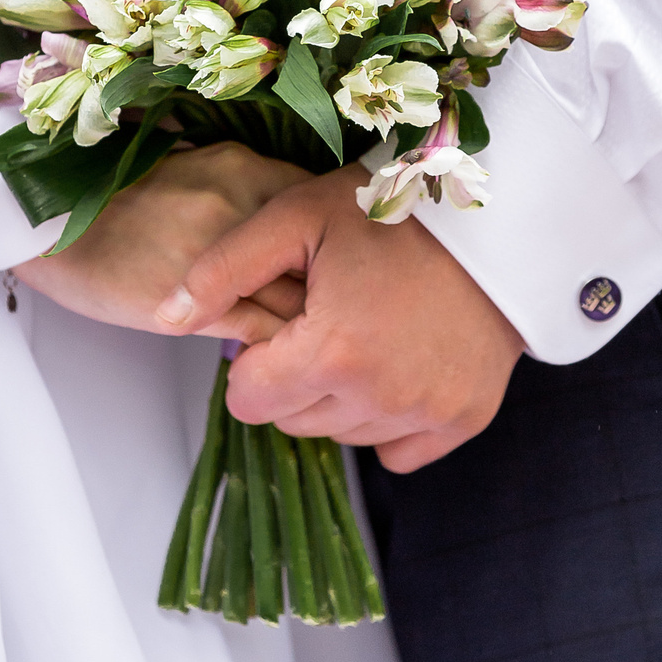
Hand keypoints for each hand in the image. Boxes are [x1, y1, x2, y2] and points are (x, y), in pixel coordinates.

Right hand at [15, 140, 311, 340]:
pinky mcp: (194, 306)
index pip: (322, 209)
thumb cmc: (109, 199)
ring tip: (321, 342)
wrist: (42, 221)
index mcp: (241, 167)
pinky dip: (278, 349)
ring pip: (300, 300)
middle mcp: (240, 204)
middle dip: (336, 285)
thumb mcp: (186, 171)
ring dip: (314, 324)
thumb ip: (241, 191)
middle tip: (344, 308)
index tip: (339, 266)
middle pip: (323, 255)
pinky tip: (278, 358)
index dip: (335, 244)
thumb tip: (287, 224)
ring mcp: (219, 256)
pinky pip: (263, 333)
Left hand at [154, 163, 524, 469]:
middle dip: (292, 377)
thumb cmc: (391, 209)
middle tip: (323, 319)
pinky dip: (388, 419)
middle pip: (292, 422)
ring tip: (363, 331)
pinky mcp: (466, 418)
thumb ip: (222, 270)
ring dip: (337, 397)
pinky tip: (395, 365)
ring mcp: (428, 412)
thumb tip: (162, 316)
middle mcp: (380, 396)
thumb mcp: (294, 219)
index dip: (252, 360)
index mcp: (331, 353)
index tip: (280, 322)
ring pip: (341, 435)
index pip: (248, 401)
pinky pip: (399, 451)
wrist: (499, 216)